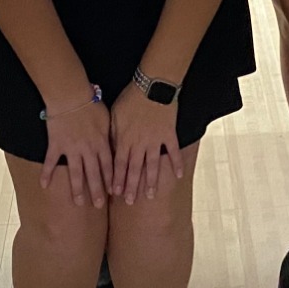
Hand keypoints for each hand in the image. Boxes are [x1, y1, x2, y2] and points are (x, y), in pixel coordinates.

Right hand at [41, 92, 112, 208]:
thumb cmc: (91, 103)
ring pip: (76, 173)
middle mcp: (87, 149)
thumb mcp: (107, 118)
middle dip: (97, 191)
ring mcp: (71, 149)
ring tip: (78, 202)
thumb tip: (117, 144)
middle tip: (98, 206)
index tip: (113, 194)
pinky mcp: (56, 145)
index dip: (111, 180)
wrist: (70, 95)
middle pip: (94, 173)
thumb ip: (110, 133)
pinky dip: (46, 173)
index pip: (108, 166)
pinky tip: (44, 185)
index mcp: (101, 142)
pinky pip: (50, 162)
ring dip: (77, 189)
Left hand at [110, 85, 183, 203]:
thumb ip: (113, 133)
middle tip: (130, 202)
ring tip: (150, 195)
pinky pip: (173, 152)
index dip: (117, 179)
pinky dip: (176, 163)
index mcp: (125, 138)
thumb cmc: (130, 98)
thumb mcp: (114, 114)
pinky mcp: (169, 134)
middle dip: (131, 187)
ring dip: (150, 181)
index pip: (119, 164)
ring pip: (152, 165)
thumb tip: (110, 149)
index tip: (115, 194)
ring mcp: (156, 140)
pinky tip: (178, 175)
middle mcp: (140, 143)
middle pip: (134, 169)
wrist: (152, 85)